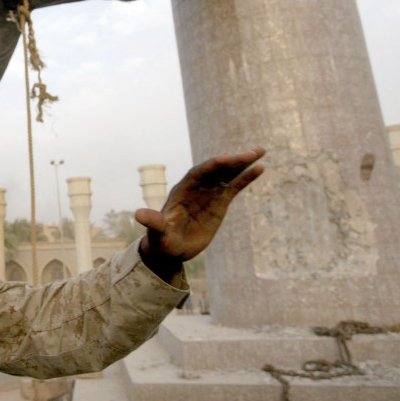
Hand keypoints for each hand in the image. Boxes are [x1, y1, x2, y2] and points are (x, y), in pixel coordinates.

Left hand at [137, 148, 265, 274]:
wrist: (170, 249)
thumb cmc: (161, 240)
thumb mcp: (157, 233)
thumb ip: (153, 223)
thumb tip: (139, 214)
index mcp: (181, 192)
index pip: (197, 175)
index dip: (210, 167)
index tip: (225, 159)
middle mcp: (196, 188)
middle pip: (215, 170)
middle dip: (232, 161)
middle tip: (251, 153)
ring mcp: (208, 194)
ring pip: (226, 175)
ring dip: (242, 163)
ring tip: (260, 151)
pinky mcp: (219, 203)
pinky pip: (234, 187)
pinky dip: (246, 177)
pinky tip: (259, 168)